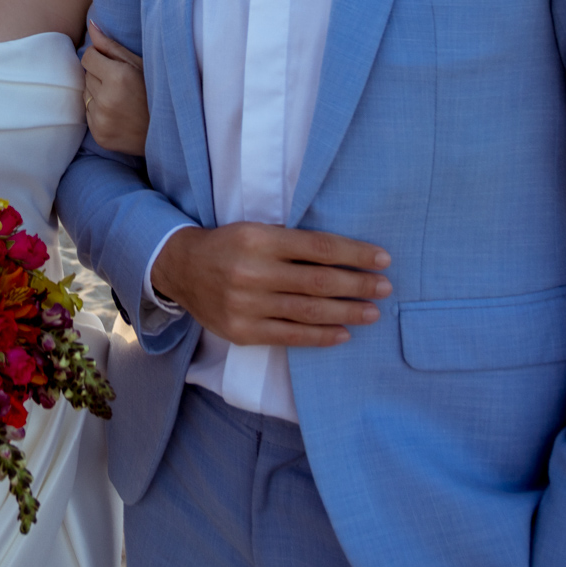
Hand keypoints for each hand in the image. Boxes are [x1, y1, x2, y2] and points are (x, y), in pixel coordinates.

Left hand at [81, 20, 147, 153]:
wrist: (170, 133)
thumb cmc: (158, 92)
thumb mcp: (140, 64)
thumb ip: (111, 45)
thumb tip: (90, 25)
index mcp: (118, 77)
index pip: (88, 57)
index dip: (100, 57)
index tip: (114, 64)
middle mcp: (106, 99)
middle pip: (86, 75)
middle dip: (100, 75)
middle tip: (123, 84)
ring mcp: (101, 120)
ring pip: (86, 94)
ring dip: (98, 93)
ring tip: (121, 99)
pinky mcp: (99, 135)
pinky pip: (88, 114)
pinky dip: (99, 111)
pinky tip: (118, 113)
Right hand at [151, 222, 390, 347]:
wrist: (181, 268)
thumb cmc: (229, 246)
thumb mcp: (256, 230)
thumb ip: (292, 242)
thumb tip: (345, 254)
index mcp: (259, 239)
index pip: (319, 247)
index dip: (355, 254)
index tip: (382, 259)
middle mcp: (252, 272)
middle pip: (319, 281)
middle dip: (358, 284)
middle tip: (385, 287)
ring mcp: (246, 305)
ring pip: (308, 311)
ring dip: (347, 312)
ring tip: (372, 312)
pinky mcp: (242, 331)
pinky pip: (290, 336)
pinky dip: (321, 336)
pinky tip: (344, 333)